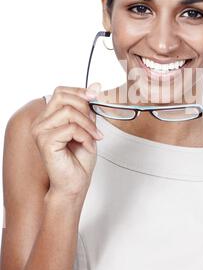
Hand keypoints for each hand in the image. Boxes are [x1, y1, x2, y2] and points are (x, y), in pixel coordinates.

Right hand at [31, 84, 102, 200]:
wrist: (75, 183)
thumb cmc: (79, 160)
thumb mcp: (88, 127)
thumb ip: (88, 108)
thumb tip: (95, 86)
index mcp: (48, 117)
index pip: (61, 92)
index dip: (79, 91)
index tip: (95, 96)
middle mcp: (41, 122)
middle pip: (63, 97)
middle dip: (85, 108)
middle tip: (94, 125)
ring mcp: (40, 131)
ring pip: (69, 112)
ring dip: (88, 125)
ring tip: (94, 138)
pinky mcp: (45, 142)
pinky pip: (71, 128)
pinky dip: (85, 136)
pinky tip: (88, 146)